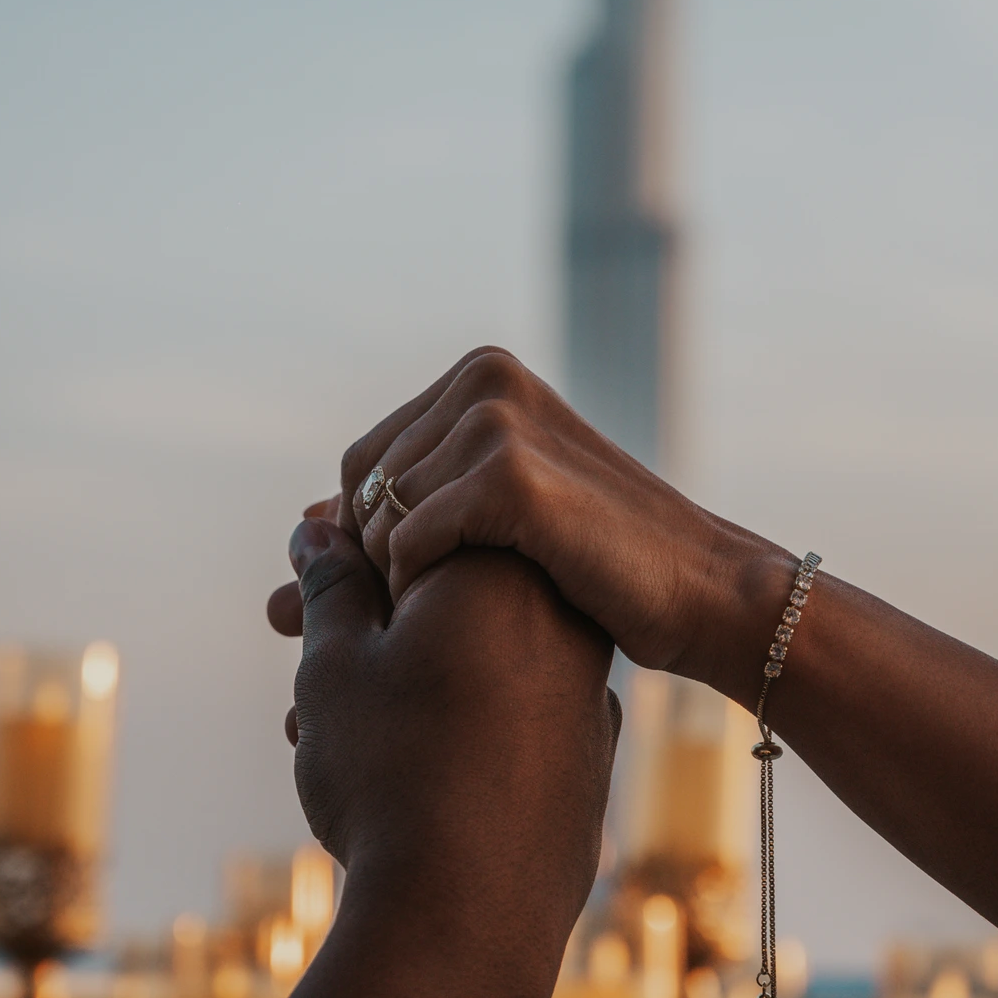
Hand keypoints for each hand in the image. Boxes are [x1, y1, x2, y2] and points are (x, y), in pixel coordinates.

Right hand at [262, 519, 619, 997]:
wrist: (466, 924)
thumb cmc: (392, 774)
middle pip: (443, 590)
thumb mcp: (337, 661)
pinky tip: (382, 763)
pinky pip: (503, 713)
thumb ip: (332, 584)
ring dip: (391, 670)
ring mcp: (583, 692)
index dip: (341, 548)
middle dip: (361, 610)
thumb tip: (323, 530)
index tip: (294, 583)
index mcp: (504, 570)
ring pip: (469, 654)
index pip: (414, 525)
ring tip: (312, 719)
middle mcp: (561, 619)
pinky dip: (445, 719)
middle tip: (286, 634)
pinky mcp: (585, 759)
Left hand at [270, 349, 797, 709]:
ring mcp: (497, 419)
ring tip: (439, 621)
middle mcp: (485, 379)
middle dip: (367, 562)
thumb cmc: (596, 564)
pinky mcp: (509, 472)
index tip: (389, 600)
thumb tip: (298, 526)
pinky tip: (455, 611)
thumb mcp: (494, 521)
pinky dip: (418, 585)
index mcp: (482, 374)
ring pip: (379, 515)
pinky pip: (408, 539)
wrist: (699, 590)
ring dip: (394, 580)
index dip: (361, 538)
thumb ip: (405, 508)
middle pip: (363, 485)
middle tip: (403, 623)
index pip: (366, 462)